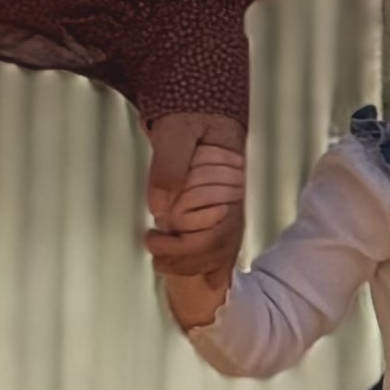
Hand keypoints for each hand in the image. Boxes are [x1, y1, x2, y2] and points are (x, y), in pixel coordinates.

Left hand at [142, 113, 243, 284]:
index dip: (188, 246)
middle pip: (221, 249)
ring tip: (162, 261)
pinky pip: (221, 248)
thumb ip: (168, 166)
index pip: (220, 231)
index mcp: (230, 184)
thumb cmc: (191, 119)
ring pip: (222, 253)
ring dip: (192, 266)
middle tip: (155, 253)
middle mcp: (235, 202)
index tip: (156, 238)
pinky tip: (201, 277)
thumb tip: (159, 209)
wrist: (202, 113)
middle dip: (186, 262)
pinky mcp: (220, 214)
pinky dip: (210, 267)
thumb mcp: (176, 132)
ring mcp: (230, 210)